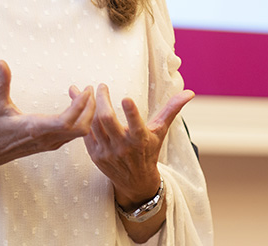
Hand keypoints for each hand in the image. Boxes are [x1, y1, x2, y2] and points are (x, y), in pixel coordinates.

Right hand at [0, 61, 94, 185]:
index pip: (66, 121)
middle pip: (81, 128)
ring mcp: (51, 143)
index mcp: (35, 128)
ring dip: (86, 113)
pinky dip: (80, 119)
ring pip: (79, 132)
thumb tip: (1, 63)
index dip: (80, 106)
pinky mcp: (52, 144)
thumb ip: (1, 83)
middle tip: (89, 89)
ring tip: (83, 94)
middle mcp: (47, 137)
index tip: (86, 90)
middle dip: (90, 109)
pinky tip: (75, 105)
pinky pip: (73, 134)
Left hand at [70, 83, 193, 206]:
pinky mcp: (95, 154)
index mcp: (140, 140)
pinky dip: (81, 117)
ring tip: (87, 90)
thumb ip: (172, 109)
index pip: (136, 126)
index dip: (131, 113)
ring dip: (90, 106)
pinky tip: (77, 102)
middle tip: (102, 86)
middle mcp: (123, 147)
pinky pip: (85, 133)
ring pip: (94, 125)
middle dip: (103, 100)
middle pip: (108, 120)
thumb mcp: (160, 131)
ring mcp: (107, 152)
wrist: (135, 181)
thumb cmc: (149, 150)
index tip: (126, 98)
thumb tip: (190, 93)